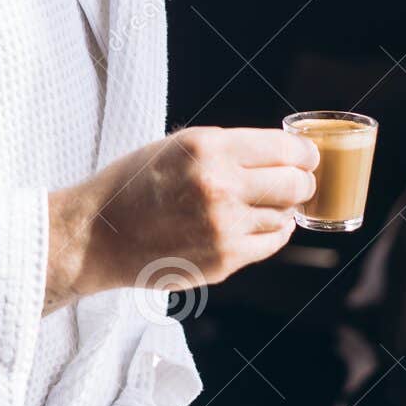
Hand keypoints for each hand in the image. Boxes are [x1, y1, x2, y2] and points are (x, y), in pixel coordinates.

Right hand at [44, 126, 318, 312]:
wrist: (98, 233)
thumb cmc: (136, 182)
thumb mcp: (179, 146)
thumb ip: (230, 149)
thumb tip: (284, 154)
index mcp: (208, 148)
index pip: (285, 149)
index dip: (304, 154)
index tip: (306, 157)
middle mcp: (220, 186)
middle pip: (295, 184)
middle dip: (302, 182)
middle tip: (297, 181)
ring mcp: (223, 227)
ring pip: (286, 217)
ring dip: (282, 209)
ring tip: (264, 204)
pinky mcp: (223, 260)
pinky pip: (270, 244)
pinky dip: (271, 233)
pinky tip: (253, 225)